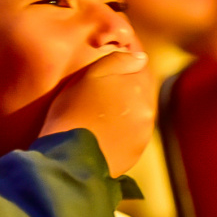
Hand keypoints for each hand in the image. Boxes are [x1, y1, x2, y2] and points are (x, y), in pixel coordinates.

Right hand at [40, 50, 155, 176]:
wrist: (70, 158)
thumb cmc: (74, 112)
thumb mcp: (91, 75)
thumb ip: (119, 61)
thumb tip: (141, 58)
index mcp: (139, 87)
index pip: (139, 66)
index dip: (127, 61)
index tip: (115, 59)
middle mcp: (147, 110)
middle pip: (139, 90)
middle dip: (125, 86)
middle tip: (103, 88)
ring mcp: (143, 134)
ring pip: (135, 112)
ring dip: (123, 109)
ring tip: (99, 111)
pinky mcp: (134, 153)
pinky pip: (130, 134)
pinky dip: (121, 129)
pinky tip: (103, 130)